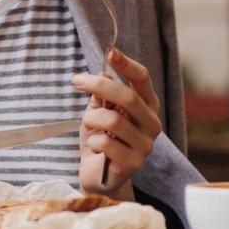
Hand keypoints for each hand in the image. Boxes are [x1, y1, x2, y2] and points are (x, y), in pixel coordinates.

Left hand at [72, 48, 161, 195]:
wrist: (99, 177)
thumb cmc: (100, 139)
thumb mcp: (97, 112)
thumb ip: (102, 95)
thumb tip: (103, 73)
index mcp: (146, 106)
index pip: (143, 79)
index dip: (127, 64)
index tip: (111, 52)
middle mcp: (152, 123)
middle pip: (128, 97)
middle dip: (99, 86)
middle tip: (76, 81)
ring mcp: (145, 144)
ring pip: (114, 120)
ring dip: (92, 119)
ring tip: (88, 126)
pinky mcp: (134, 163)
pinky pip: (107, 143)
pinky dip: (93, 142)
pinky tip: (96, 148)